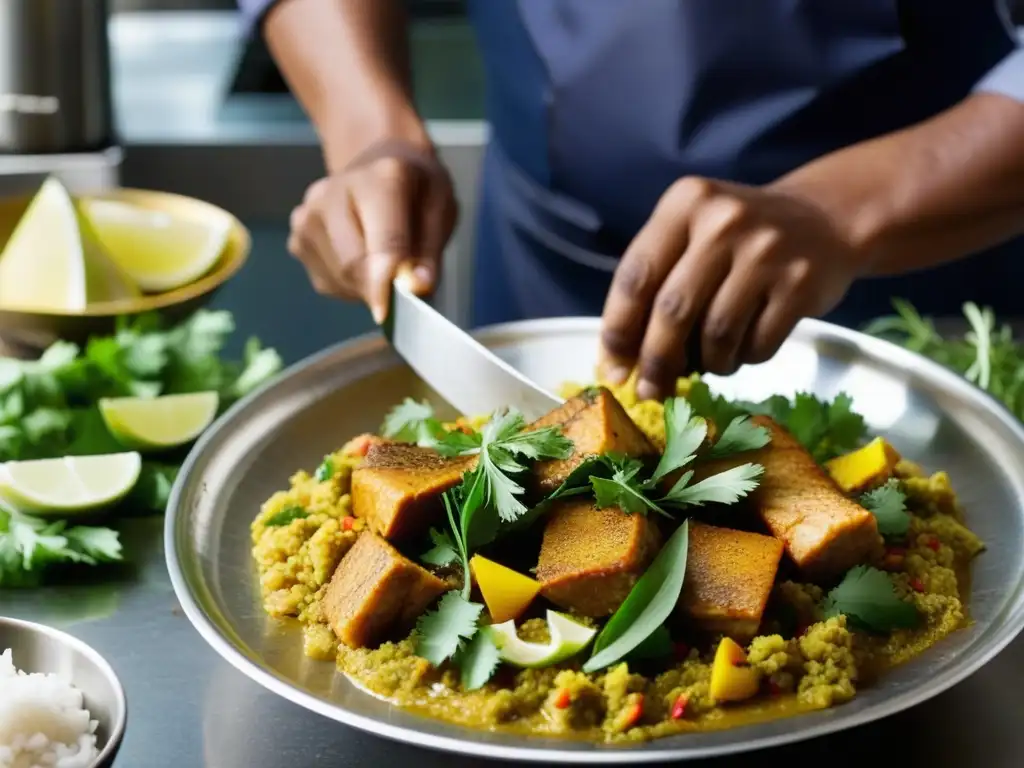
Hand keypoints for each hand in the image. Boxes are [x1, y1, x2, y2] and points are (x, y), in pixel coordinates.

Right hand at [287, 138, 457, 322]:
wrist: (378, 162)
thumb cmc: (415, 189)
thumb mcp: (441, 211)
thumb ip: (430, 253)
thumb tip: (416, 288)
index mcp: (382, 178)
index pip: (382, 241)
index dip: (384, 283)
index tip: (386, 313)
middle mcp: (333, 193)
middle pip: (352, 265)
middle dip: (378, 289)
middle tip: (401, 286)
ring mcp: (307, 216)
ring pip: (337, 279)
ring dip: (365, 288)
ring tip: (382, 262)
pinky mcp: (296, 239)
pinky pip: (327, 282)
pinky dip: (349, 286)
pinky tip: (361, 260)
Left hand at [599, 177, 862, 399]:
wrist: (824, 219)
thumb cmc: (739, 237)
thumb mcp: (692, 235)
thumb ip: (656, 283)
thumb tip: (622, 360)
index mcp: (685, 203)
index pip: (636, 276)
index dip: (618, 330)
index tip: (612, 370)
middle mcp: (723, 221)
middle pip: (673, 310)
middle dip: (656, 360)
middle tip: (651, 390)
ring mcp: (766, 251)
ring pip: (716, 334)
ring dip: (706, 362)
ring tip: (708, 361)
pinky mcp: (800, 283)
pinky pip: (757, 344)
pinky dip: (742, 359)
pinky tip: (741, 349)